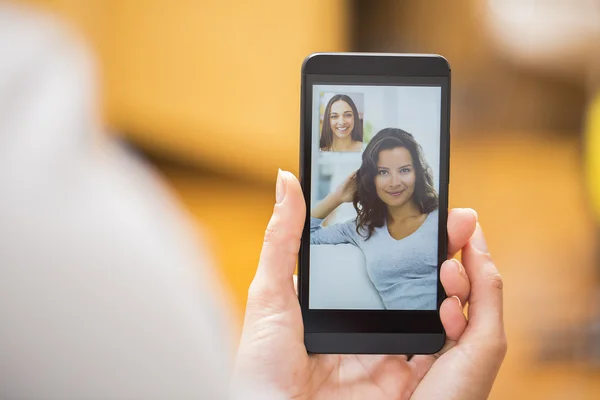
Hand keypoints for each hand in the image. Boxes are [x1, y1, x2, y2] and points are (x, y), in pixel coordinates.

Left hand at [233, 170, 506, 399]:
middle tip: (459, 219)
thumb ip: (284, 238)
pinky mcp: (401, 384)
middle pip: (413, 288)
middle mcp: (367, 332)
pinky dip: (453, 325)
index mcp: (340, 308)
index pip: (381, 266)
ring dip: (452, 282)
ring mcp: (387, 359)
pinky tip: (453, 297)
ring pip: (433, 316)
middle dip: (440, 252)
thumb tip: (287, 178)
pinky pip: (436, 352)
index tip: (428, 208)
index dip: (407, 239)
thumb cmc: (261, 365)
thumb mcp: (271, 294)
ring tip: (458, 249)